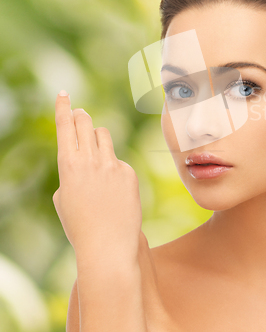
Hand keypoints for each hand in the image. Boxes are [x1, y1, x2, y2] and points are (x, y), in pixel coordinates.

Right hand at [53, 91, 142, 262]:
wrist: (108, 245)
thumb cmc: (80, 224)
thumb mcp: (64, 197)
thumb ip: (72, 171)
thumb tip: (84, 157)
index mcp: (68, 166)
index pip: (65, 127)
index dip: (62, 108)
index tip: (63, 94)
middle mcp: (90, 160)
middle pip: (86, 123)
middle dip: (81, 116)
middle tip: (80, 114)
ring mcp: (112, 165)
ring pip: (104, 135)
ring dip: (97, 138)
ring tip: (95, 157)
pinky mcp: (129, 171)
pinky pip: (119, 160)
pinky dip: (113, 168)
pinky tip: (113, 190)